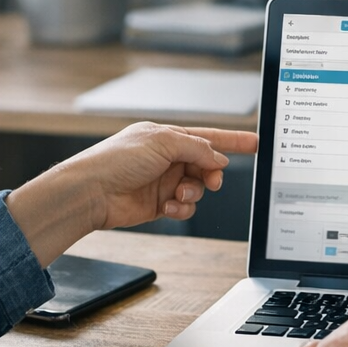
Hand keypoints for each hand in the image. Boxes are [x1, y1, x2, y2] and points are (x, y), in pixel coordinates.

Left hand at [5, 123, 257, 264]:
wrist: (91, 192)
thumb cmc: (116, 160)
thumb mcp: (163, 142)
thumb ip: (197, 148)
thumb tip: (218, 160)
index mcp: (167, 137)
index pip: (208, 137)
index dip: (233, 140)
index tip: (256, 142)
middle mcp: (167, 158)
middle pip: (207, 166)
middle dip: (212, 173)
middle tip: (211, 180)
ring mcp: (164, 182)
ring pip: (198, 188)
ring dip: (194, 193)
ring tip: (180, 195)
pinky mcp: (159, 205)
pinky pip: (185, 208)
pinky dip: (182, 209)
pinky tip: (169, 207)